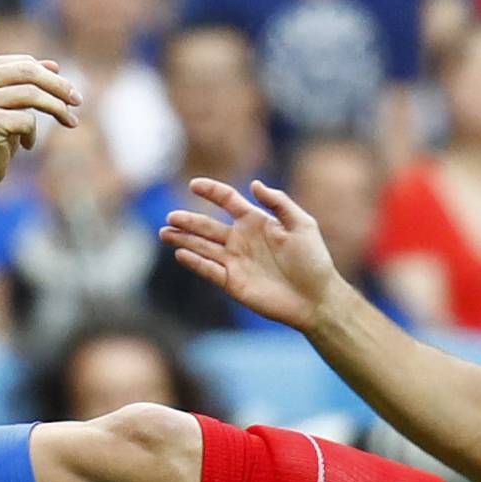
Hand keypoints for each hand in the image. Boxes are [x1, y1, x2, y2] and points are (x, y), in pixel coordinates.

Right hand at [0, 54, 81, 192]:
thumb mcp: (10, 104)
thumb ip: (27, 84)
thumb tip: (54, 65)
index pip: (24, 62)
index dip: (51, 76)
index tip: (70, 93)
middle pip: (29, 71)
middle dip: (59, 86)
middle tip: (78, 101)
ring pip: (32, 94)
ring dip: (57, 109)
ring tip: (69, 122)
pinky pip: (27, 120)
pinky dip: (33, 134)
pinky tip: (26, 144)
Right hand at [162, 177, 345, 332]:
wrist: (316, 298)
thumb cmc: (313, 260)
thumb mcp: (302, 224)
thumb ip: (279, 202)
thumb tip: (254, 184)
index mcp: (256, 221)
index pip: (227, 200)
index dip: (211, 191)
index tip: (195, 185)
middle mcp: (241, 239)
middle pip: (207, 225)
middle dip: (188, 220)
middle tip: (171, 216)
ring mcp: (235, 261)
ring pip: (202, 247)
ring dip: (183, 239)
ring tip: (165, 232)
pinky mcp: (232, 283)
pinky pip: (209, 270)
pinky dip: (195, 262)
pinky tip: (181, 254)